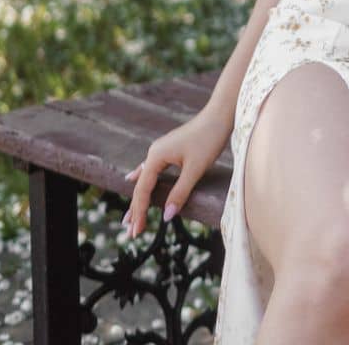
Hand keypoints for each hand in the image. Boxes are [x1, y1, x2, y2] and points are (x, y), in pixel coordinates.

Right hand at [120, 107, 232, 237]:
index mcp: (156, 157)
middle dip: (135, 210)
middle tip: (129, 234)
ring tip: (130, 218)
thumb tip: (166, 216)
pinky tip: (132, 178)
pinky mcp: (169, 149)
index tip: (136, 233)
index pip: (143, 191)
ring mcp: (160, 150)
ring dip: (139, 199)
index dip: (139, 213)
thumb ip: (180, 193)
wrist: (219, 115)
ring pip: (145, 179)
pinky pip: (151, 169)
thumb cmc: (208, 140)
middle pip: (140, 186)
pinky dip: (143, 179)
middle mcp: (154, 152)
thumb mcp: (195, 169)